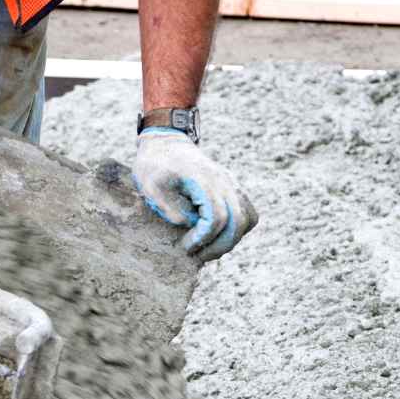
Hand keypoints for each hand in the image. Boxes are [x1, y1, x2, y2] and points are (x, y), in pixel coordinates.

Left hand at [133, 129, 257, 261]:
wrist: (165, 143)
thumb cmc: (155, 166)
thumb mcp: (151, 186)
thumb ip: (170, 206)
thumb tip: (189, 224)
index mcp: (204, 180)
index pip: (217, 217)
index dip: (204, 238)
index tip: (186, 246)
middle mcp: (224, 181)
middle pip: (237, 221)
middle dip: (219, 245)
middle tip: (198, 256)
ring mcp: (231, 184)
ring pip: (248, 219)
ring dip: (231, 240)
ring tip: (208, 249)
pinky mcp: (232, 188)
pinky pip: (248, 213)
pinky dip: (238, 230)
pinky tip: (218, 237)